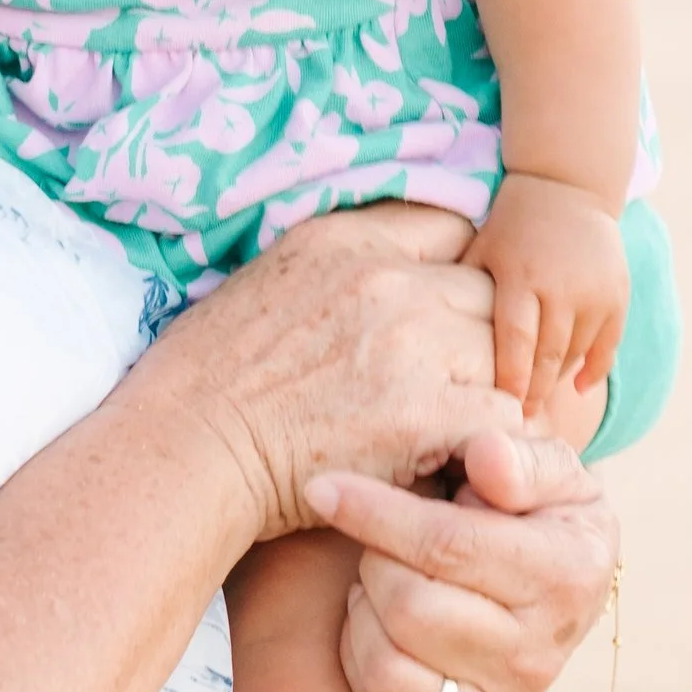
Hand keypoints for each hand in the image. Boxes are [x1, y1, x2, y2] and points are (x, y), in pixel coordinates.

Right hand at [154, 204, 518, 543]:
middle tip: (460, 386)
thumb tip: (378, 286)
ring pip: (506, 353)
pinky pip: (507, 418)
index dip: (458, 274)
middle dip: (481, 338)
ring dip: (491, 392)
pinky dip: (496, 445)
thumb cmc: (204, 381)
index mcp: (343, 239)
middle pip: (489, 291)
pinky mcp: (426, 413)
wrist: (185, 447)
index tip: (446, 317)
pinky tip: (465, 465)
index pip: (451, 226)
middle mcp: (387, 278)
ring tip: (465, 430)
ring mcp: (412, 342)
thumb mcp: (265, 283)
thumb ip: (332, 273)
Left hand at [305, 431, 619, 691]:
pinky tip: (380, 619)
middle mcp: (542, 649)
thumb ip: (520, 457)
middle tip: (378, 535)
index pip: (449, 544)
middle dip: (374, 556)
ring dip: (366, 604)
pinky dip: (363, 651)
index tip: (321, 487)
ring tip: (383, 573)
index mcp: (570, 572)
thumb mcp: (549, 472)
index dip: (375, 511)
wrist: (544, 597)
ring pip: (389, 658)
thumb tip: (486, 457)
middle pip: (409, 603)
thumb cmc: (531, 515)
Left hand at [466, 172, 628, 415]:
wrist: (567, 187)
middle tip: (517, 423)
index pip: (515, 340)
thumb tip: (434, 341)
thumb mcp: (480, 249)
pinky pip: (607, 346)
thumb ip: (463, 291)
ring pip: (576, 355)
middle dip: (532, 393)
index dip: (510, 379)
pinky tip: (575, 388)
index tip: (500, 411)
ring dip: (556, 381)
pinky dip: (592, 370)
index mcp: (521, 276)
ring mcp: (594, 292)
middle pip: (548, 355)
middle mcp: (561, 286)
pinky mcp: (617, 295)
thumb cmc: (510, 226)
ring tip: (536, 404)